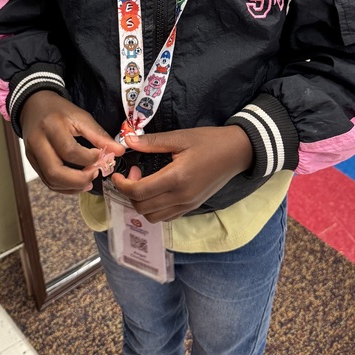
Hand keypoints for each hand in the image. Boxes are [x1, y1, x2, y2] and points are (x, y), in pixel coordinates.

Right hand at [20, 91, 124, 194]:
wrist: (34, 106)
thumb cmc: (59, 111)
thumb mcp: (81, 117)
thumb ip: (99, 136)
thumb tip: (119, 151)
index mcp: (51, 126)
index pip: (68, 150)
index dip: (88, 158)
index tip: (101, 156)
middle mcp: (38, 142)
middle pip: (55, 171)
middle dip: (78, 179)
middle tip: (95, 174)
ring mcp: (32, 155)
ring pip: (50, 180)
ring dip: (72, 187)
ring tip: (89, 182)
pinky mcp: (32, 163)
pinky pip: (47, 182)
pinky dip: (64, 187)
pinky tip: (78, 184)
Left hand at [110, 126, 253, 221]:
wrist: (237, 152)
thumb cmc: (210, 141)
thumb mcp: (181, 137)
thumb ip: (152, 142)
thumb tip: (127, 141)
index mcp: (177, 178)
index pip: (139, 191)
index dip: (122, 184)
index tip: (117, 173)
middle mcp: (181, 197)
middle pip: (142, 207)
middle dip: (129, 192)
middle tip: (134, 172)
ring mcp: (187, 205)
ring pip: (152, 217)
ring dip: (141, 202)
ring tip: (145, 182)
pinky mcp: (192, 207)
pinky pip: (166, 216)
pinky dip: (154, 208)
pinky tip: (157, 189)